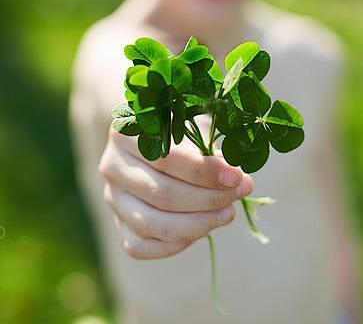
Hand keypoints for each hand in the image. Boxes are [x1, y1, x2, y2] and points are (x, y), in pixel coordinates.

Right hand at [98, 127, 253, 259]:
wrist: (149, 139)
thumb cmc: (177, 127)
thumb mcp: (190, 123)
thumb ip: (207, 145)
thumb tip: (234, 176)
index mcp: (125, 133)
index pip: (166, 159)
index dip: (204, 172)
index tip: (236, 176)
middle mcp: (112, 166)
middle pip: (161, 194)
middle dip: (209, 198)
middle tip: (242, 191)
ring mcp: (112, 198)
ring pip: (151, 224)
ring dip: (197, 224)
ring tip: (228, 212)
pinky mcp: (118, 224)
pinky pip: (140, 246)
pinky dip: (176, 244)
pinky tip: (204, 229)